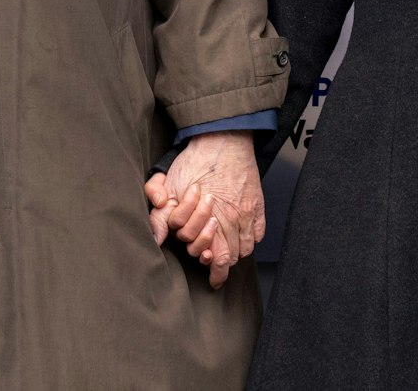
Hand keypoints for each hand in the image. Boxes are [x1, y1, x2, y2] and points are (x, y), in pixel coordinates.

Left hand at [143, 131, 264, 288]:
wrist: (223, 139)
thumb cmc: (195, 162)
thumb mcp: (169, 188)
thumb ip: (160, 216)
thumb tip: (158, 239)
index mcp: (211, 217)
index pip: (216, 257)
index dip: (213, 272)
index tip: (211, 279)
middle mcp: (233, 218)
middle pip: (232, 256)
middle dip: (221, 265)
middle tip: (214, 267)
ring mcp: (248, 211)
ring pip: (246, 247)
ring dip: (235, 253)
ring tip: (225, 252)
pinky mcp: (257, 203)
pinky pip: (259, 232)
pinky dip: (251, 239)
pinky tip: (240, 237)